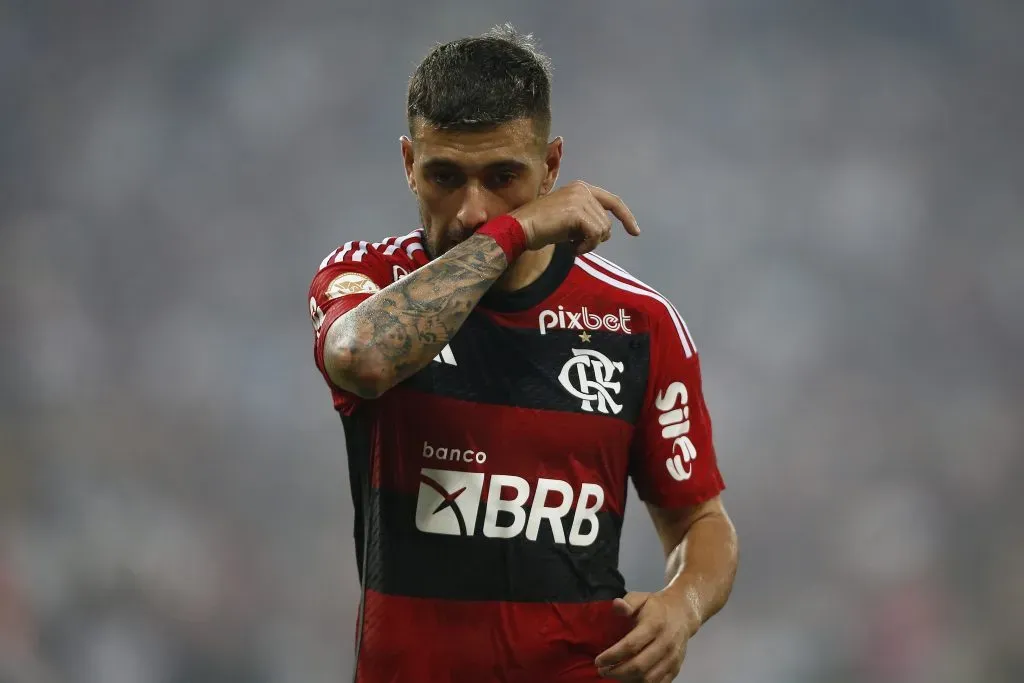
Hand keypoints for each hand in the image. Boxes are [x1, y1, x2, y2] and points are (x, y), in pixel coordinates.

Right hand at [510, 180, 639, 254]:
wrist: (521, 228)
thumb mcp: (569, 221)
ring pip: (603, 230)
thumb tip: (606, 233)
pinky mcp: (577, 211)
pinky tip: (571, 248)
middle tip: (575, 244)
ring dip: (589, 244)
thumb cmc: (541, 227)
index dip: (626, 217)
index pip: (613, 201)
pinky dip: (586, 247)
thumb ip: (587, 220)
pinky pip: (595, 235)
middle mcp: (583, 190)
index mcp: (582, 188)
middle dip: (595, 239)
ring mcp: (580, 199)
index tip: (635, 232)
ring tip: (571, 245)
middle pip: (607, 222)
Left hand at [595, 591, 695, 681]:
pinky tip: (629, 679)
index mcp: (655, 624)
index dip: (612, 656)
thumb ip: (628, 602)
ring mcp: (672, 658)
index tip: (598, 660)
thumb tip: (617, 606)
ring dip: (627, 680)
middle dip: (617, 672)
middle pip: (638, 666)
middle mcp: (665, 643)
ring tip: (613, 674)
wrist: (682, 613)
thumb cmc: (655, 606)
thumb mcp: (641, 597)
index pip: (631, 645)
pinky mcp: (675, 668)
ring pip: (648, 678)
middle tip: (602, 670)